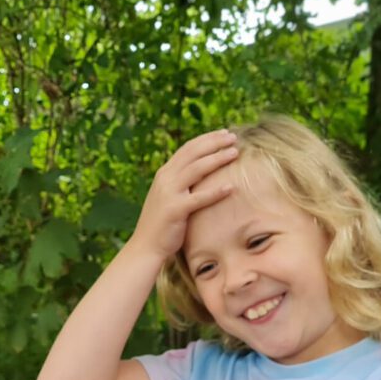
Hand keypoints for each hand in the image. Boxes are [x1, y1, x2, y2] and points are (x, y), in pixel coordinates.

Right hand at [127, 130, 239, 264]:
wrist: (145, 246)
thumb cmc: (162, 222)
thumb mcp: (169, 196)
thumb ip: (181, 182)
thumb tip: (201, 172)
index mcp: (165, 173)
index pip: (188, 148)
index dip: (207, 139)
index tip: (225, 133)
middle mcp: (166, 178)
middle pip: (193, 153)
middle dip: (214, 142)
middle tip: (234, 137)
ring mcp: (169, 193)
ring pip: (197, 169)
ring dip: (217, 159)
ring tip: (235, 153)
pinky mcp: (175, 210)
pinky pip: (199, 198)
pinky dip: (215, 192)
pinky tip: (231, 187)